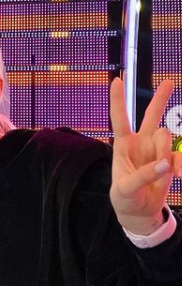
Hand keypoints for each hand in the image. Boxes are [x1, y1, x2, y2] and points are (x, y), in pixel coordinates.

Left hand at [110, 78, 181, 234]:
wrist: (139, 211)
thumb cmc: (125, 196)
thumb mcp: (126, 188)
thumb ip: (143, 175)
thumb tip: (166, 165)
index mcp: (122, 145)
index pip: (120, 119)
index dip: (118, 100)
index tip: (117, 80)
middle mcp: (141, 143)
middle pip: (151, 116)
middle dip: (160, 98)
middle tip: (168, 82)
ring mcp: (157, 151)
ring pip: (167, 136)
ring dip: (166, 151)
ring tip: (162, 171)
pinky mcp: (171, 161)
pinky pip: (180, 157)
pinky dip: (180, 166)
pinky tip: (177, 176)